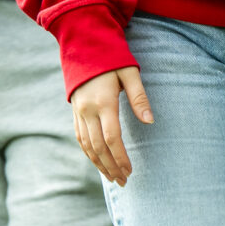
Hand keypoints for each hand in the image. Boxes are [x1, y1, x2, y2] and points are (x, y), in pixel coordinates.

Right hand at [70, 67, 152, 185]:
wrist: (82, 43)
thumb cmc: (110, 56)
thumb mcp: (129, 72)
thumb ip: (139, 97)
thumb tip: (150, 121)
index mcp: (103, 101)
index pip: (112, 138)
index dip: (121, 157)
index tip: (130, 171)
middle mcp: (88, 109)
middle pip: (99, 147)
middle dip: (111, 166)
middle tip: (124, 182)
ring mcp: (78, 111)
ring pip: (87, 145)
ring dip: (99, 164)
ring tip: (112, 178)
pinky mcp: (74, 110)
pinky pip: (80, 137)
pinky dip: (88, 153)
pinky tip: (97, 162)